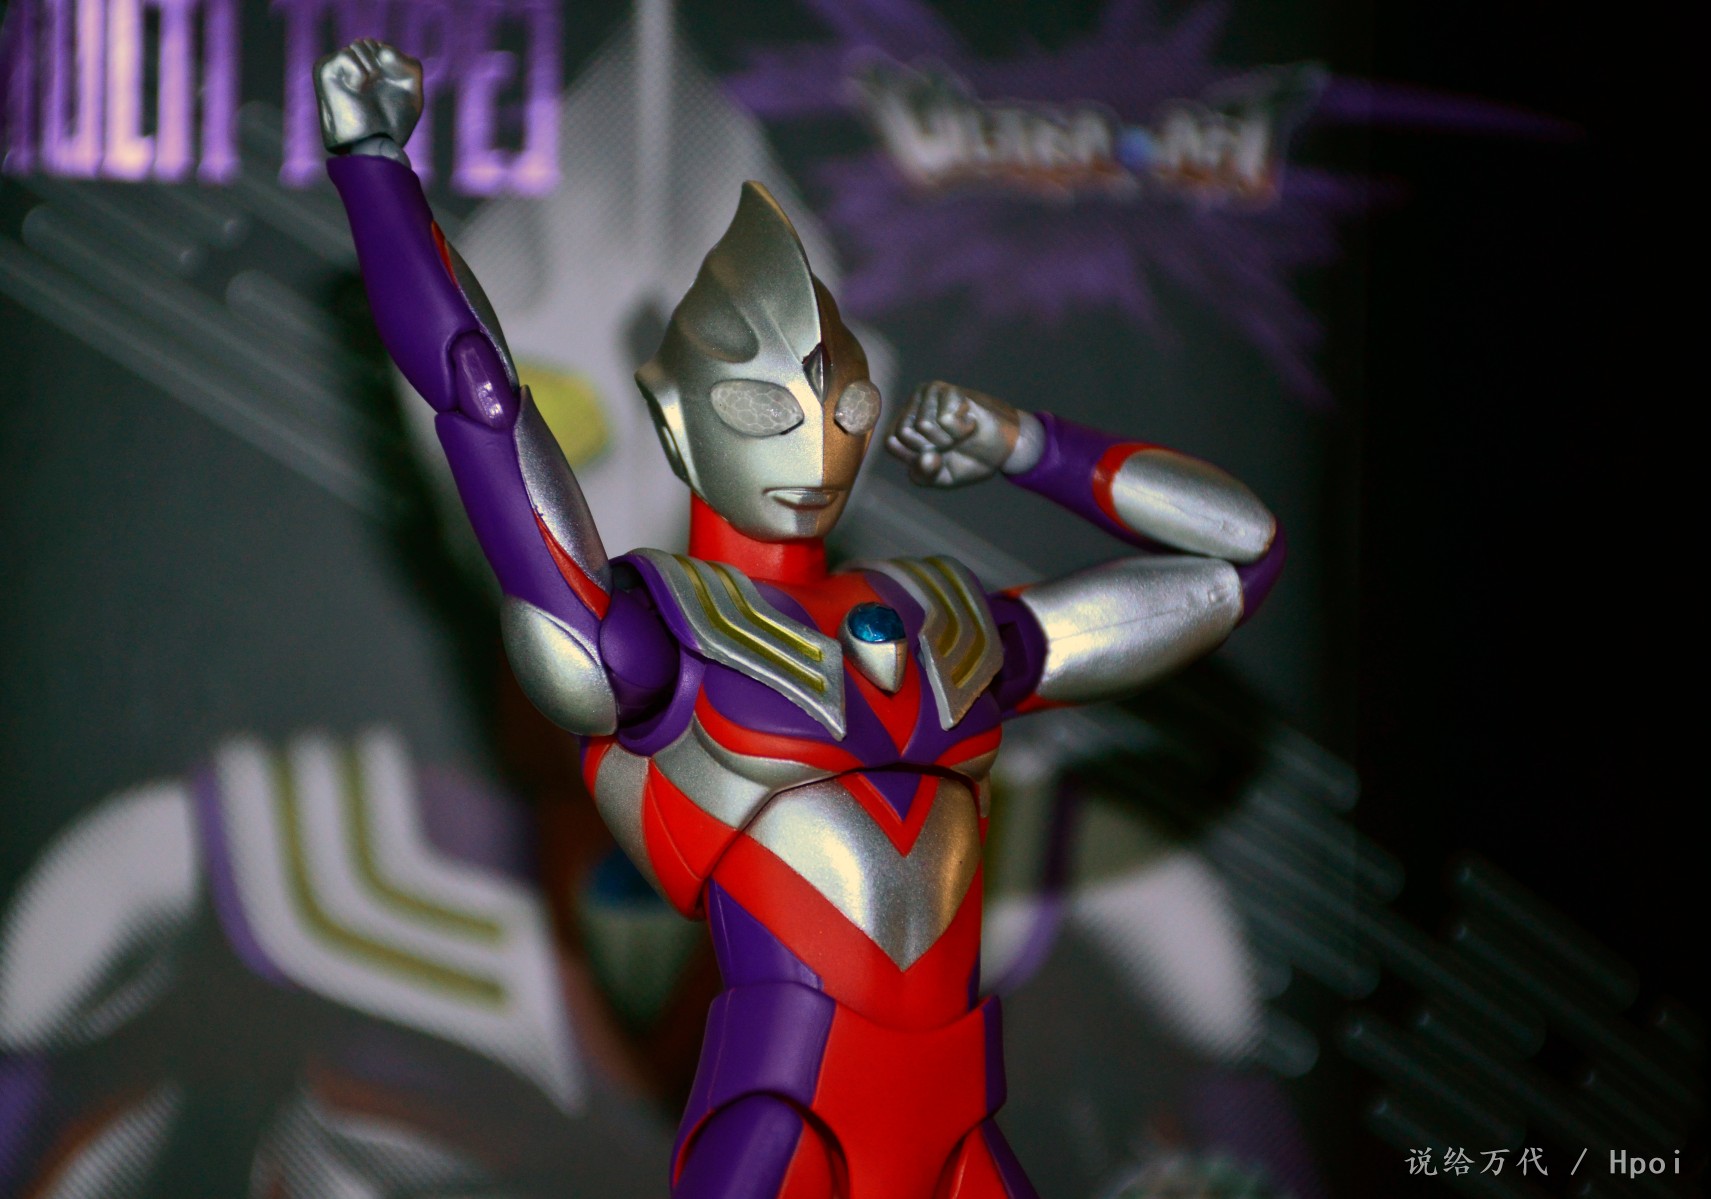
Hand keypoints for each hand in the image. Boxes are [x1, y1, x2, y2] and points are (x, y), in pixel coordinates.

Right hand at [314, 39, 423, 152]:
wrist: (376, 145)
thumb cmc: (393, 123)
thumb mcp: (413, 90)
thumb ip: (409, 64)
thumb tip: (382, 51)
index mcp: (369, 70)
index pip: (383, 47)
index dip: (394, 64)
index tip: (392, 87)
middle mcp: (352, 67)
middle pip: (371, 43)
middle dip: (383, 65)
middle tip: (377, 88)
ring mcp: (337, 68)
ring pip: (359, 45)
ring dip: (372, 67)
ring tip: (367, 89)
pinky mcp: (325, 71)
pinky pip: (346, 54)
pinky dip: (359, 70)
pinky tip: (358, 87)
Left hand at [885, 381, 1030, 487]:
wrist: (1003, 449)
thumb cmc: (967, 460)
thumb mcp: (939, 478)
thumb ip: (923, 474)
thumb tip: (926, 457)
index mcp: (903, 424)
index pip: (891, 442)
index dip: (915, 456)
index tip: (935, 455)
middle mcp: (913, 405)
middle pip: (904, 432)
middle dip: (931, 446)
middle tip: (950, 443)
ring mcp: (931, 394)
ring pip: (924, 424)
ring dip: (948, 438)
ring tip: (960, 433)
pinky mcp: (950, 390)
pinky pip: (945, 419)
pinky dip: (961, 429)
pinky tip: (970, 423)